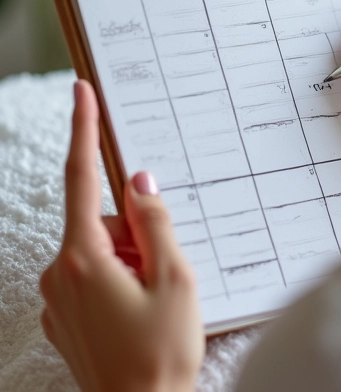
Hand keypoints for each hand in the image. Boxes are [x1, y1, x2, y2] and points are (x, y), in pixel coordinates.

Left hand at [39, 80, 203, 391]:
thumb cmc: (161, 354)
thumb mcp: (174, 278)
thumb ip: (155, 222)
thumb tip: (140, 181)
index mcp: (85, 259)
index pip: (81, 178)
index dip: (82, 130)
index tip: (81, 93)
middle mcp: (61, 275)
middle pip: (102, 220)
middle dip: (137, 230)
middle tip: (166, 268)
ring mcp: (59, 298)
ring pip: (101, 248)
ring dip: (132, 258)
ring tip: (156, 299)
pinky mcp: (65, 315)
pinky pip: (94, 274)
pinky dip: (121, 277)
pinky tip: (139, 311)